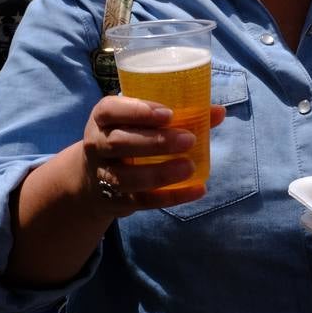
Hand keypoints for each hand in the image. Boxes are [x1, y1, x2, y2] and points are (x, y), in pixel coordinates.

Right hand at [80, 96, 225, 217]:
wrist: (93, 179)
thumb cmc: (127, 137)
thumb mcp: (140, 121)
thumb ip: (179, 115)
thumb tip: (219, 112)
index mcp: (102, 118)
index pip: (110, 110)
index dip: (137, 111)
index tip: (168, 114)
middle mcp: (96, 145)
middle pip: (119, 143)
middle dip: (155, 142)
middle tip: (188, 140)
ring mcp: (103, 175)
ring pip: (126, 177)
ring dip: (160, 173)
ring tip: (190, 167)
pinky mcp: (116, 201)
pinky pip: (142, 201)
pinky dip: (171, 197)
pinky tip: (197, 190)